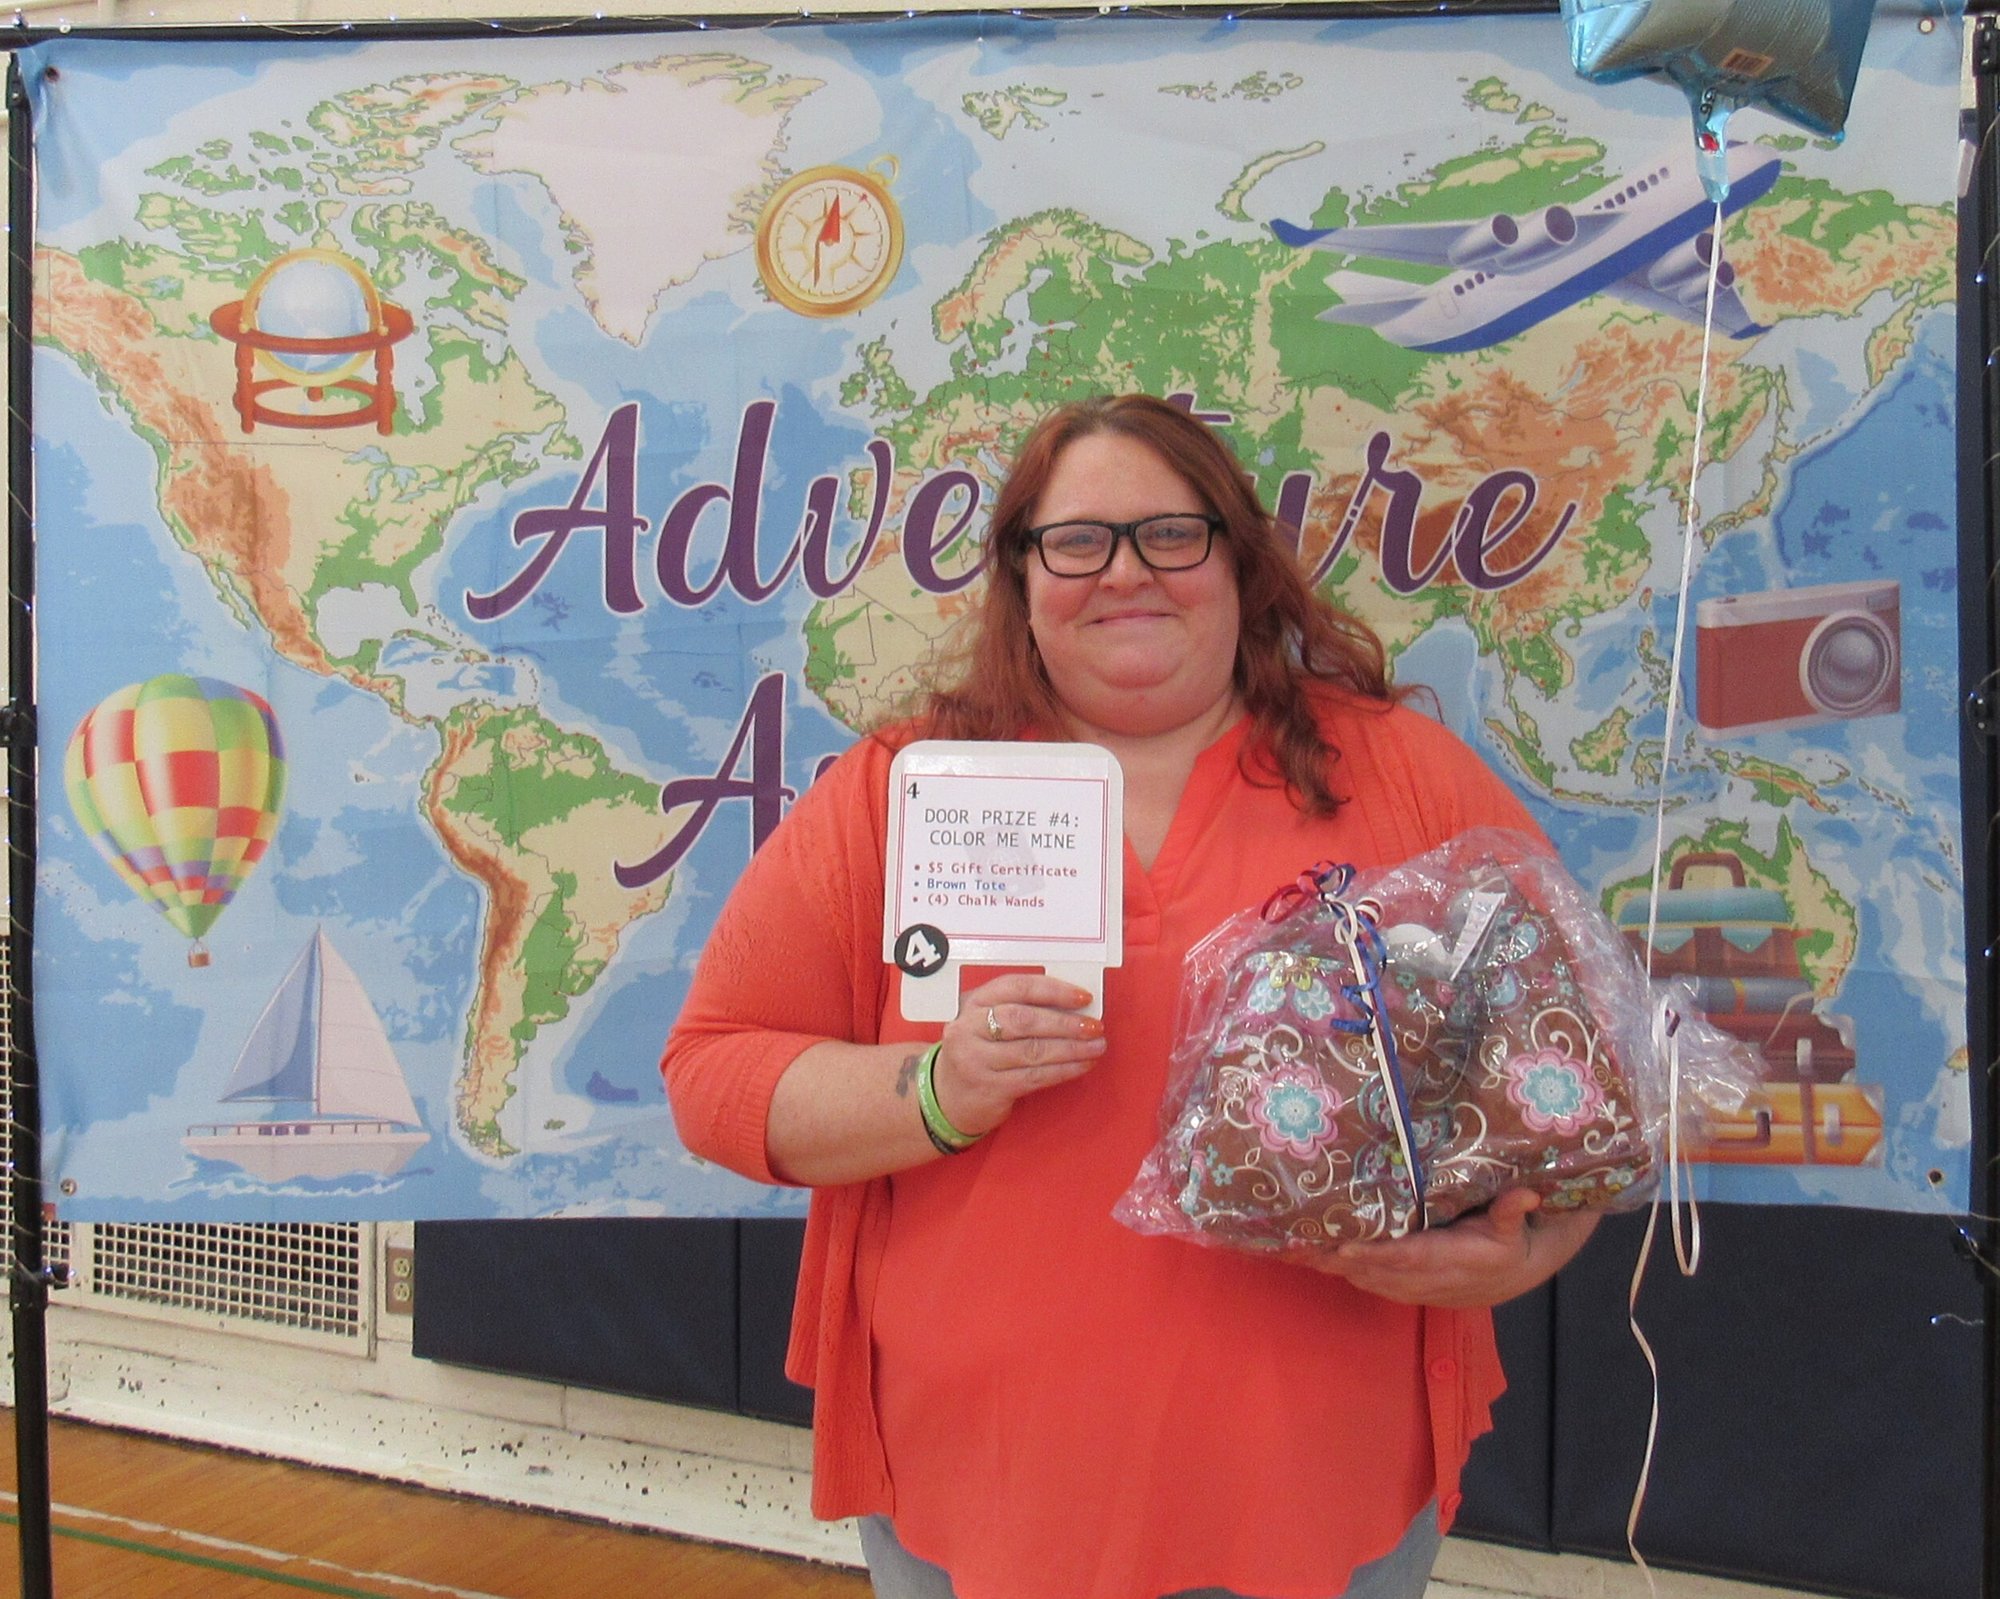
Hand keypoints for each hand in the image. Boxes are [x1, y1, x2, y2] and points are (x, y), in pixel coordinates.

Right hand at [930, 974, 1106, 1137]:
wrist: (947, 1096)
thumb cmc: (979, 1051)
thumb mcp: (987, 1023)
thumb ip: (1020, 1010)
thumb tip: (1075, 1006)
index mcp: (974, 1003)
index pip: (1016, 987)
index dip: (1053, 990)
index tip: (1084, 997)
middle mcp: (969, 1028)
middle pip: (1024, 1020)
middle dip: (1065, 1023)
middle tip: (1095, 1026)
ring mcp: (976, 1060)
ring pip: (1032, 1051)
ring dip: (1071, 1049)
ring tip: (1097, 1046)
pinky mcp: (989, 1088)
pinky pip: (1034, 1077)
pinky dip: (1063, 1070)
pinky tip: (1082, 1065)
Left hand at [1312, 1190, 1598, 1307]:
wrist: (1507, 1279)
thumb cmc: (1507, 1247)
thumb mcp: (1514, 1230)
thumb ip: (1511, 1211)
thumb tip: (1527, 1192)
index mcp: (1447, 1259)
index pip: (1406, 1257)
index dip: (1375, 1253)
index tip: (1346, 1245)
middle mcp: (1420, 1277)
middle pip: (1369, 1269)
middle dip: (1332, 1257)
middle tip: (1294, 1241)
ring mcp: (1406, 1285)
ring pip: (1358, 1275)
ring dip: (1325, 1263)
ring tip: (1287, 1246)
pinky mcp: (1397, 1286)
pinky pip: (1359, 1278)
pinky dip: (1332, 1268)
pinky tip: (1304, 1255)